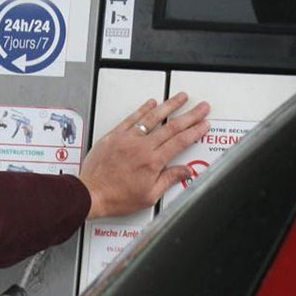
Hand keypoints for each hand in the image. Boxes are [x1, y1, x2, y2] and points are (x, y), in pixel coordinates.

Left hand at [79, 93, 210, 219]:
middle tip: (202, 107)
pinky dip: (143, 109)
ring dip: (170, 105)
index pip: (180, 141)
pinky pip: (132, 118)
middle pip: (172, 126)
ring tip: (182, 97)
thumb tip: (185, 171)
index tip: (204, 124)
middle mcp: (142, 147)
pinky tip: (152, 103)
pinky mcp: (114, 136)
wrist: (90, 193)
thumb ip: (169, 180)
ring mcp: (127, 139)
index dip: (195, 131)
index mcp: (153, 162)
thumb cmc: (116, 198)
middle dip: (190, 115)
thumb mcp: (148, 196)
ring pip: (153, 117)